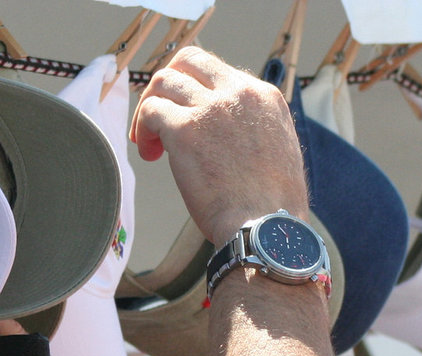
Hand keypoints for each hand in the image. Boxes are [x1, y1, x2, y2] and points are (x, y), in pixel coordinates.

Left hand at [131, 48, 309, 246]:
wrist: (266, 229)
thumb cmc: (272, 209)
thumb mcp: (278, 153)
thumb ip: (254, 131)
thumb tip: (229, 135)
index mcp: (263, 97)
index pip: (218, 72)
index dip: (195, 92)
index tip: (188, 118)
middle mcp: (238, 93)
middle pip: (189, 60)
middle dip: (168, 85)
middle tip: (160, 118)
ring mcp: (210, 108)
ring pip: (163, 81)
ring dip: (150, 108)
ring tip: (152, 142)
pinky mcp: (185, 129)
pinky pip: (150, 111)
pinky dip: (143, 129)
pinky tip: (150, 155)